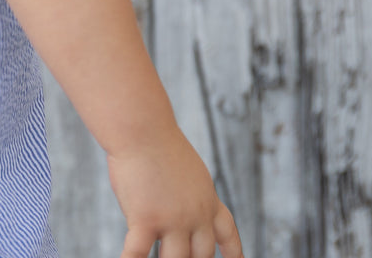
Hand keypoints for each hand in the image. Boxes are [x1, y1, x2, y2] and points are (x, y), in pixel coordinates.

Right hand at [107, 126, 242, 257]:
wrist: (142, 127)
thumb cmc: (155, 139)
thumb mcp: (184, 167)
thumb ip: (184, 191)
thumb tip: (173, 209)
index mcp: (207, 198)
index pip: (227, 232)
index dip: (233, 252)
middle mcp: (196, 214)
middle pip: (201, 255)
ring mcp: (173, 220)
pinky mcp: (146, 219)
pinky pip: (138, 253)